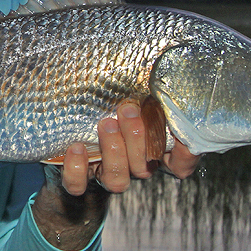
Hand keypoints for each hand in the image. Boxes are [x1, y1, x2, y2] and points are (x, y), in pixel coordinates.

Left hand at [60, 100, 200, 194]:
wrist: (66, 120)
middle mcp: (131, 165)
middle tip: (128, 110)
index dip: (185, 156)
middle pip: (144, 167)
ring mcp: (104, 174)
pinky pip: (78, 185)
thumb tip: (172, 65)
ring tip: (106, 124)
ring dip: (114, 151)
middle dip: (138, 138)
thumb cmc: (108, 98)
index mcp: (151, 149)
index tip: (181, 135)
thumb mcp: (135, 89)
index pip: (179, 165)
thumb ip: (154, 88)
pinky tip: (77, 147)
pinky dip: (77, 169)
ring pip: (117, 180)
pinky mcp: (77, 178)